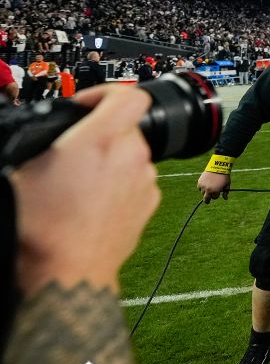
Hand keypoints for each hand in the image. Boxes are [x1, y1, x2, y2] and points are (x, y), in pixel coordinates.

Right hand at [10, 85, 158, 293]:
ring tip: (78, 180)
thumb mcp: (24, 168)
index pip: (129, 94)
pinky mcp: (150, 203)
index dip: (105, 93)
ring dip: (110, 158)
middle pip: (127, 125)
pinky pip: (137, 179)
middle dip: (101, 131)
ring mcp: (145, 180)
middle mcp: (132, 156)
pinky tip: (93, 198)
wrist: (67, 270)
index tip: (86, 105)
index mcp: (102, 139)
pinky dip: (120, 181)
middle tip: (71, 150)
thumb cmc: (43, 225)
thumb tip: (46, 133)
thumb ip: (43, 139)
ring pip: (132, 153)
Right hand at [197, 171, 230, 202]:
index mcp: (215, 191)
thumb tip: (226, 198)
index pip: (215, 197)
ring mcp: (203, 186)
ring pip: (203, 193)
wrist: (217, 167)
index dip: (216, 195)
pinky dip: (202, 187)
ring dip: (205, 192)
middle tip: (207, 201)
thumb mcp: (227, 185)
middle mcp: (208, 190)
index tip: (217, 193)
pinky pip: (199, 188)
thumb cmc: (223, 176)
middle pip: (206, 199)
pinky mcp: (199, 182)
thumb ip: (226, 192)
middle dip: (207, 201)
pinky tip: (205, 184)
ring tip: (209, 187)